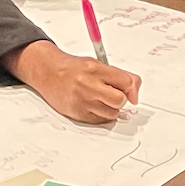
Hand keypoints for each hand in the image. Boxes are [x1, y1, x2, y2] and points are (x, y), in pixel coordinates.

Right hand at [5, 40, 140, 124]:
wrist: (48, 73)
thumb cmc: (75, 69)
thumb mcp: (97, 64)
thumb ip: (120, 76)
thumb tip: (135, 95)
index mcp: (95, 69)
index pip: (126, 82)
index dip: (130, 88)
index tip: (128, 90)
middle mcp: (88, 85)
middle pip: (119, 100)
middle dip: (121, 100)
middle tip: (114, 96)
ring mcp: (81, 101)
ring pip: (112, 114)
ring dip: (111, 109)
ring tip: (101, 100)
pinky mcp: (77, 113)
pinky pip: (99, 121)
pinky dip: (100, 115)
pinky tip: (93, 105)